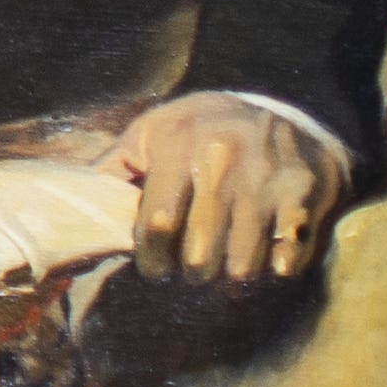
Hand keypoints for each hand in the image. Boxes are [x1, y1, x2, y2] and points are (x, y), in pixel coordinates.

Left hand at [110, 92, 349, 283]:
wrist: (284, 111)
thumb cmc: (202, 131)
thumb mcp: (153, 132)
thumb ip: (115, 168)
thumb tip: (81, 204)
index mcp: (179, 146)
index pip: (157, 225)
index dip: (152, 259)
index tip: (155, 268)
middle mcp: (224, 161)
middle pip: (200, 256)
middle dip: (192, 273)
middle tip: (193, 269)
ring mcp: (268, 179)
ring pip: (244, 266)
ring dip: (232, 276)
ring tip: (227, 263)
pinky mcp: (306, 194)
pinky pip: (289, 259)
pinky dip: (277, 268)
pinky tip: (269, 257)